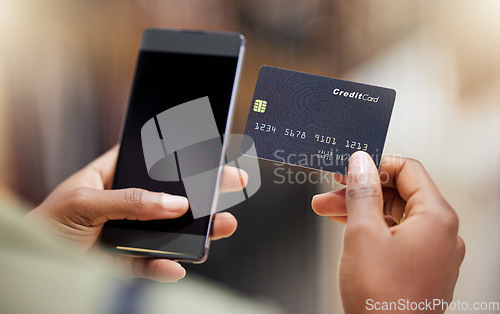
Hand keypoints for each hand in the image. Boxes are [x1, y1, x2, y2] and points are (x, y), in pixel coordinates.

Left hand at [24, 145, 246, 281]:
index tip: (208, 152)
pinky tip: (177, 266)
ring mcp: (130, 233)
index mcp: (112, 177)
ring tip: (222, 225)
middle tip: (232, 184)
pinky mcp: (128, 262)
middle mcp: (126, 203)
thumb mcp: (82, 203)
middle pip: (171, 195)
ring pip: (171, 230)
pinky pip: (154, 264)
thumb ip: (129, 200)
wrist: (30, 268)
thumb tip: (172, 203)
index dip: (179, 155)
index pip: (151, 160)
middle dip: (202, 192)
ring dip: (198, 230)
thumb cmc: (44, 226)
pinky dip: (168, 267)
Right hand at [312, 152, 464, 312]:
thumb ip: (362, 191)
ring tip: (327, 209)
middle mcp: (441, 234)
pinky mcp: (420, 269)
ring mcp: (432, 254)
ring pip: (394, 217)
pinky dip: (371, 230)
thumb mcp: (363, 232)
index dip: (376, 165)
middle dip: (360, 190)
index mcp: (436, 218)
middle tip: (331, 190)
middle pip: (398, 194)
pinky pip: (396, 237)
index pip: (408, 170)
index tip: (351, 168)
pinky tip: (347, 228)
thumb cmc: (382, 299)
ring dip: (360, 210)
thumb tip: (361, 163)